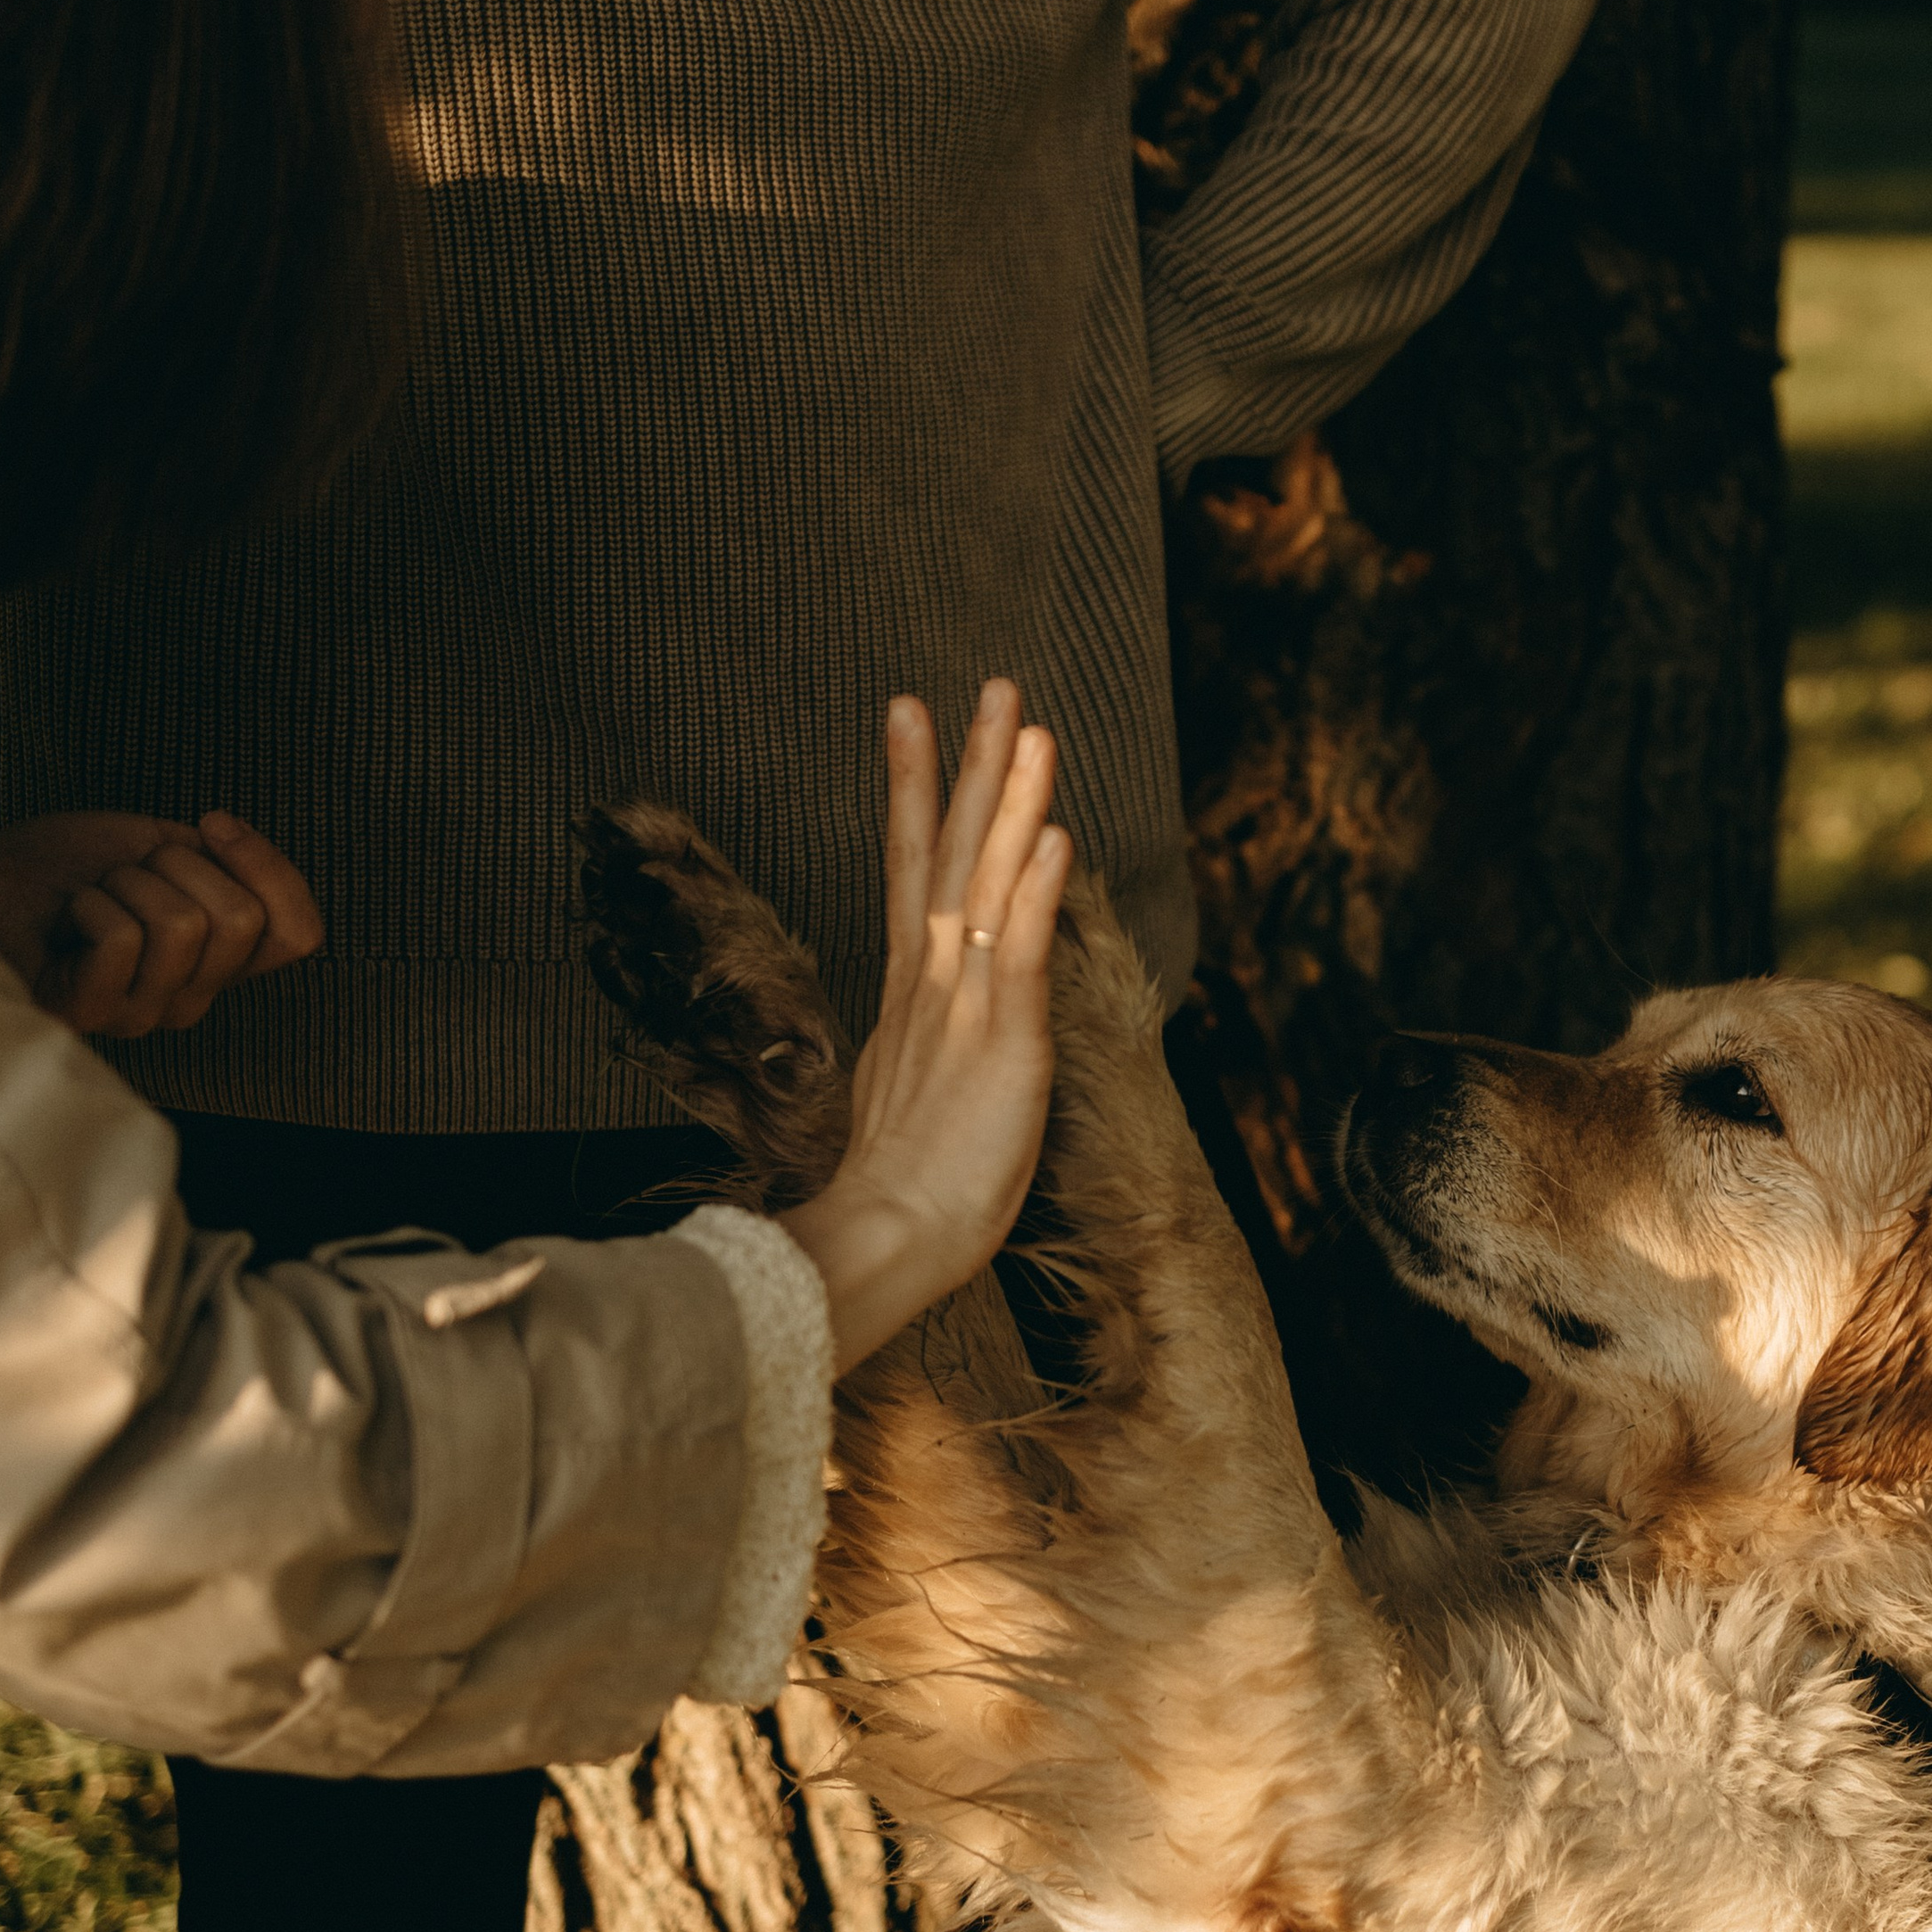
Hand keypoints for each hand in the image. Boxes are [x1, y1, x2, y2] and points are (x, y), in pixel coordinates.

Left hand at [0, 811, 324, 1035]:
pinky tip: (69, 917)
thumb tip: (237, 842)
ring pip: (182, 925)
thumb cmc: (65, 867)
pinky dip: (89, 902)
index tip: (214, 824)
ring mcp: (143, 1013)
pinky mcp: (93, 1011)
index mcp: (218, 963)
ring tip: (94, 894)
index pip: (300, 935)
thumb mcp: (164, 846)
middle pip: (241, 921)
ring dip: (127, 882)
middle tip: (131, 872)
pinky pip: (123, 939)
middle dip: (178, 864)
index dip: (271, 867)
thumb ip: (222, 860)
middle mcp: (190, 999)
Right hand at [782, 682, 1069, 1372]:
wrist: (883, 1247)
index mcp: (911, 996)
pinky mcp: (1000, 1044)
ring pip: (984, 883)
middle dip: (969, 766)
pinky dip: (1033, 892)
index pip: (913, 871)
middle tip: (987, 685)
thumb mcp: (910, 1103)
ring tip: (1026, 724)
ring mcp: (963, 1008)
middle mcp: (933, 985)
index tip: (910, 717)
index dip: (916, 792)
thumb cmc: (899, 1198)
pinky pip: (1018, 953)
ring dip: (1006, 802)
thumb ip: (913, 1050)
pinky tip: (1048, 834)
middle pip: (947, 852)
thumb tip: (913, 1019)